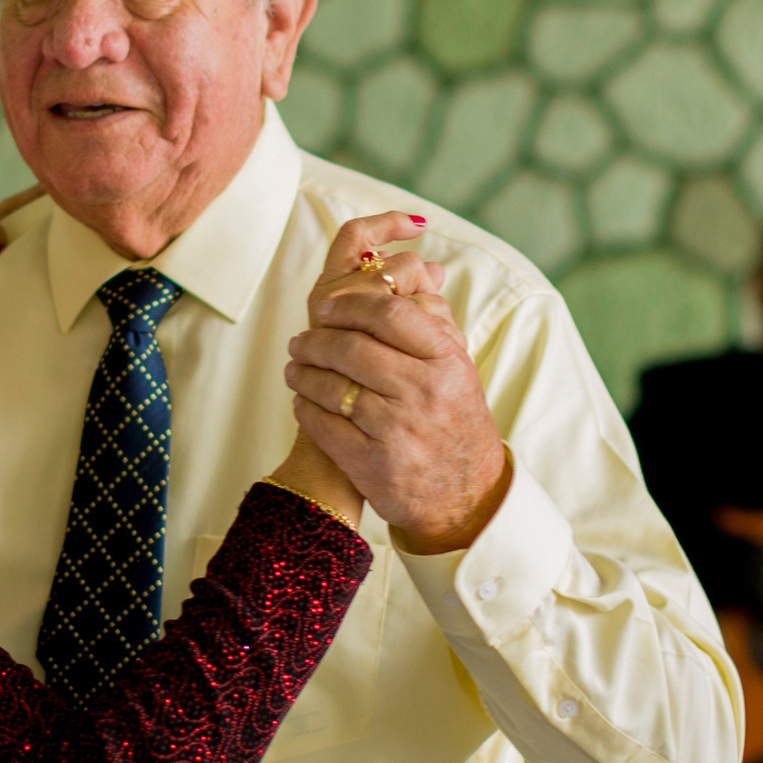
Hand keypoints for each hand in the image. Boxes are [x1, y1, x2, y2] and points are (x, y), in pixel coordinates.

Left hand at [284, 212, 508, 554]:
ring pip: (330, 385)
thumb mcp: (457, 366)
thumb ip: (433, 317)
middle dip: (315, 339)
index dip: (349, 303)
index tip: (324, 307)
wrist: (467, 496)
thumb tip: (415, 266)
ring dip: (302, 372)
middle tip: (300, 338)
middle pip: (351, 346)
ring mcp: (396, 429)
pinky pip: (322, 424)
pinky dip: (305, 408)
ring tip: (295, 367)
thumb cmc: (457, 420)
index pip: (389, 312)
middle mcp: (423, 392)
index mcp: (446, 360)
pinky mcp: (372, 464)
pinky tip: (302, 401)